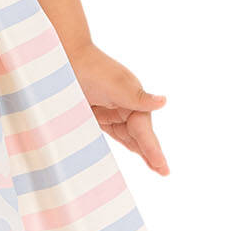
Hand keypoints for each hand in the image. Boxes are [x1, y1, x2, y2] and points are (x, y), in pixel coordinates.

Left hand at [67, 41, 169, 174]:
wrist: (66, 57)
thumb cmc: (93, 69)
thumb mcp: (117, 85)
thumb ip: (139, 99)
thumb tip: (164, 101)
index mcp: (135, 100)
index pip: (145, 133)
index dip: (154, 151)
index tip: (164, 169)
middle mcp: (127, 106)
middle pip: (139, 136)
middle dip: (151, 153)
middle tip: (164, 173)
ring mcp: (112, 110)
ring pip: (128, 136)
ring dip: (140, 150)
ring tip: (154, 167)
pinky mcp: (97, 113)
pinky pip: (113, 132)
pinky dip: (123, 142)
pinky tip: (132, 151)